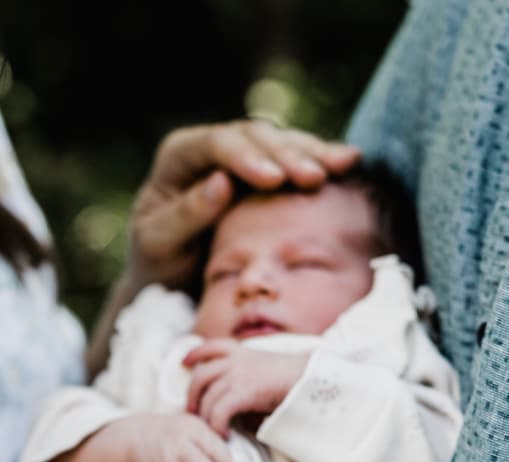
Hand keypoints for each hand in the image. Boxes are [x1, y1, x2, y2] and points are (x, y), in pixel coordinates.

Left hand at [128, 122, 360, 292]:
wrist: (170, 277)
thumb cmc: (159, 263)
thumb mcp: (160, 243)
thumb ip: (187, 214)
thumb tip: (222, 184)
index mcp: (180, 156)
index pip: (217, 145)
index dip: (247, 158)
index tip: (274, 179)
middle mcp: (213, 147)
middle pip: (256, 138)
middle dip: (289, 155)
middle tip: (316, 176)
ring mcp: (242, 157)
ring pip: (281, 143)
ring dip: (314, 153)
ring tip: (345, 163)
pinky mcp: (264, 174)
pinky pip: (295, 161)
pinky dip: (321, 163)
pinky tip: (349, 165)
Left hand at [185, 343, 307, 434]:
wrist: (310, 379)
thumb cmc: (294, 380)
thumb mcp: (266, 371)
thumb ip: (247, 380)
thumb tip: (237, 405)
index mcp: (242, 352)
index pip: (211, 346)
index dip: (194, 353)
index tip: (183, 362)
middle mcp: (235, 361)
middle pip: (200, 376)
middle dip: (191, 396)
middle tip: (191, 413)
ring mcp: (238, 375)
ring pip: (208, 398)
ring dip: (205, 417)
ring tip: (211, 431)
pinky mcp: (242, 391)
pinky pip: (218, 412)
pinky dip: (217, 426)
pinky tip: (224, 435)